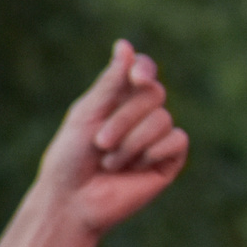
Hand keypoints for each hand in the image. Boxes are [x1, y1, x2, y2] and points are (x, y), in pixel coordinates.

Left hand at [31, 40, 191, 237]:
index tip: (136, 78)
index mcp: (119, 99)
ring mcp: (158, 137)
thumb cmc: (69, 158)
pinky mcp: (170, 159)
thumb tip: (125, 45)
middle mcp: (142, 115)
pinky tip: (136, 169)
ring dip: (131, 142)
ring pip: (163, 119)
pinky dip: (152, 152)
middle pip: (153, 94)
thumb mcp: (86, 114)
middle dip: (124, 119)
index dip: (144, 69)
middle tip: (100, 143)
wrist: (72, 201)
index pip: (143, 71)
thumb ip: (110, 82)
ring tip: (110, 163)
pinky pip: (177, 140)